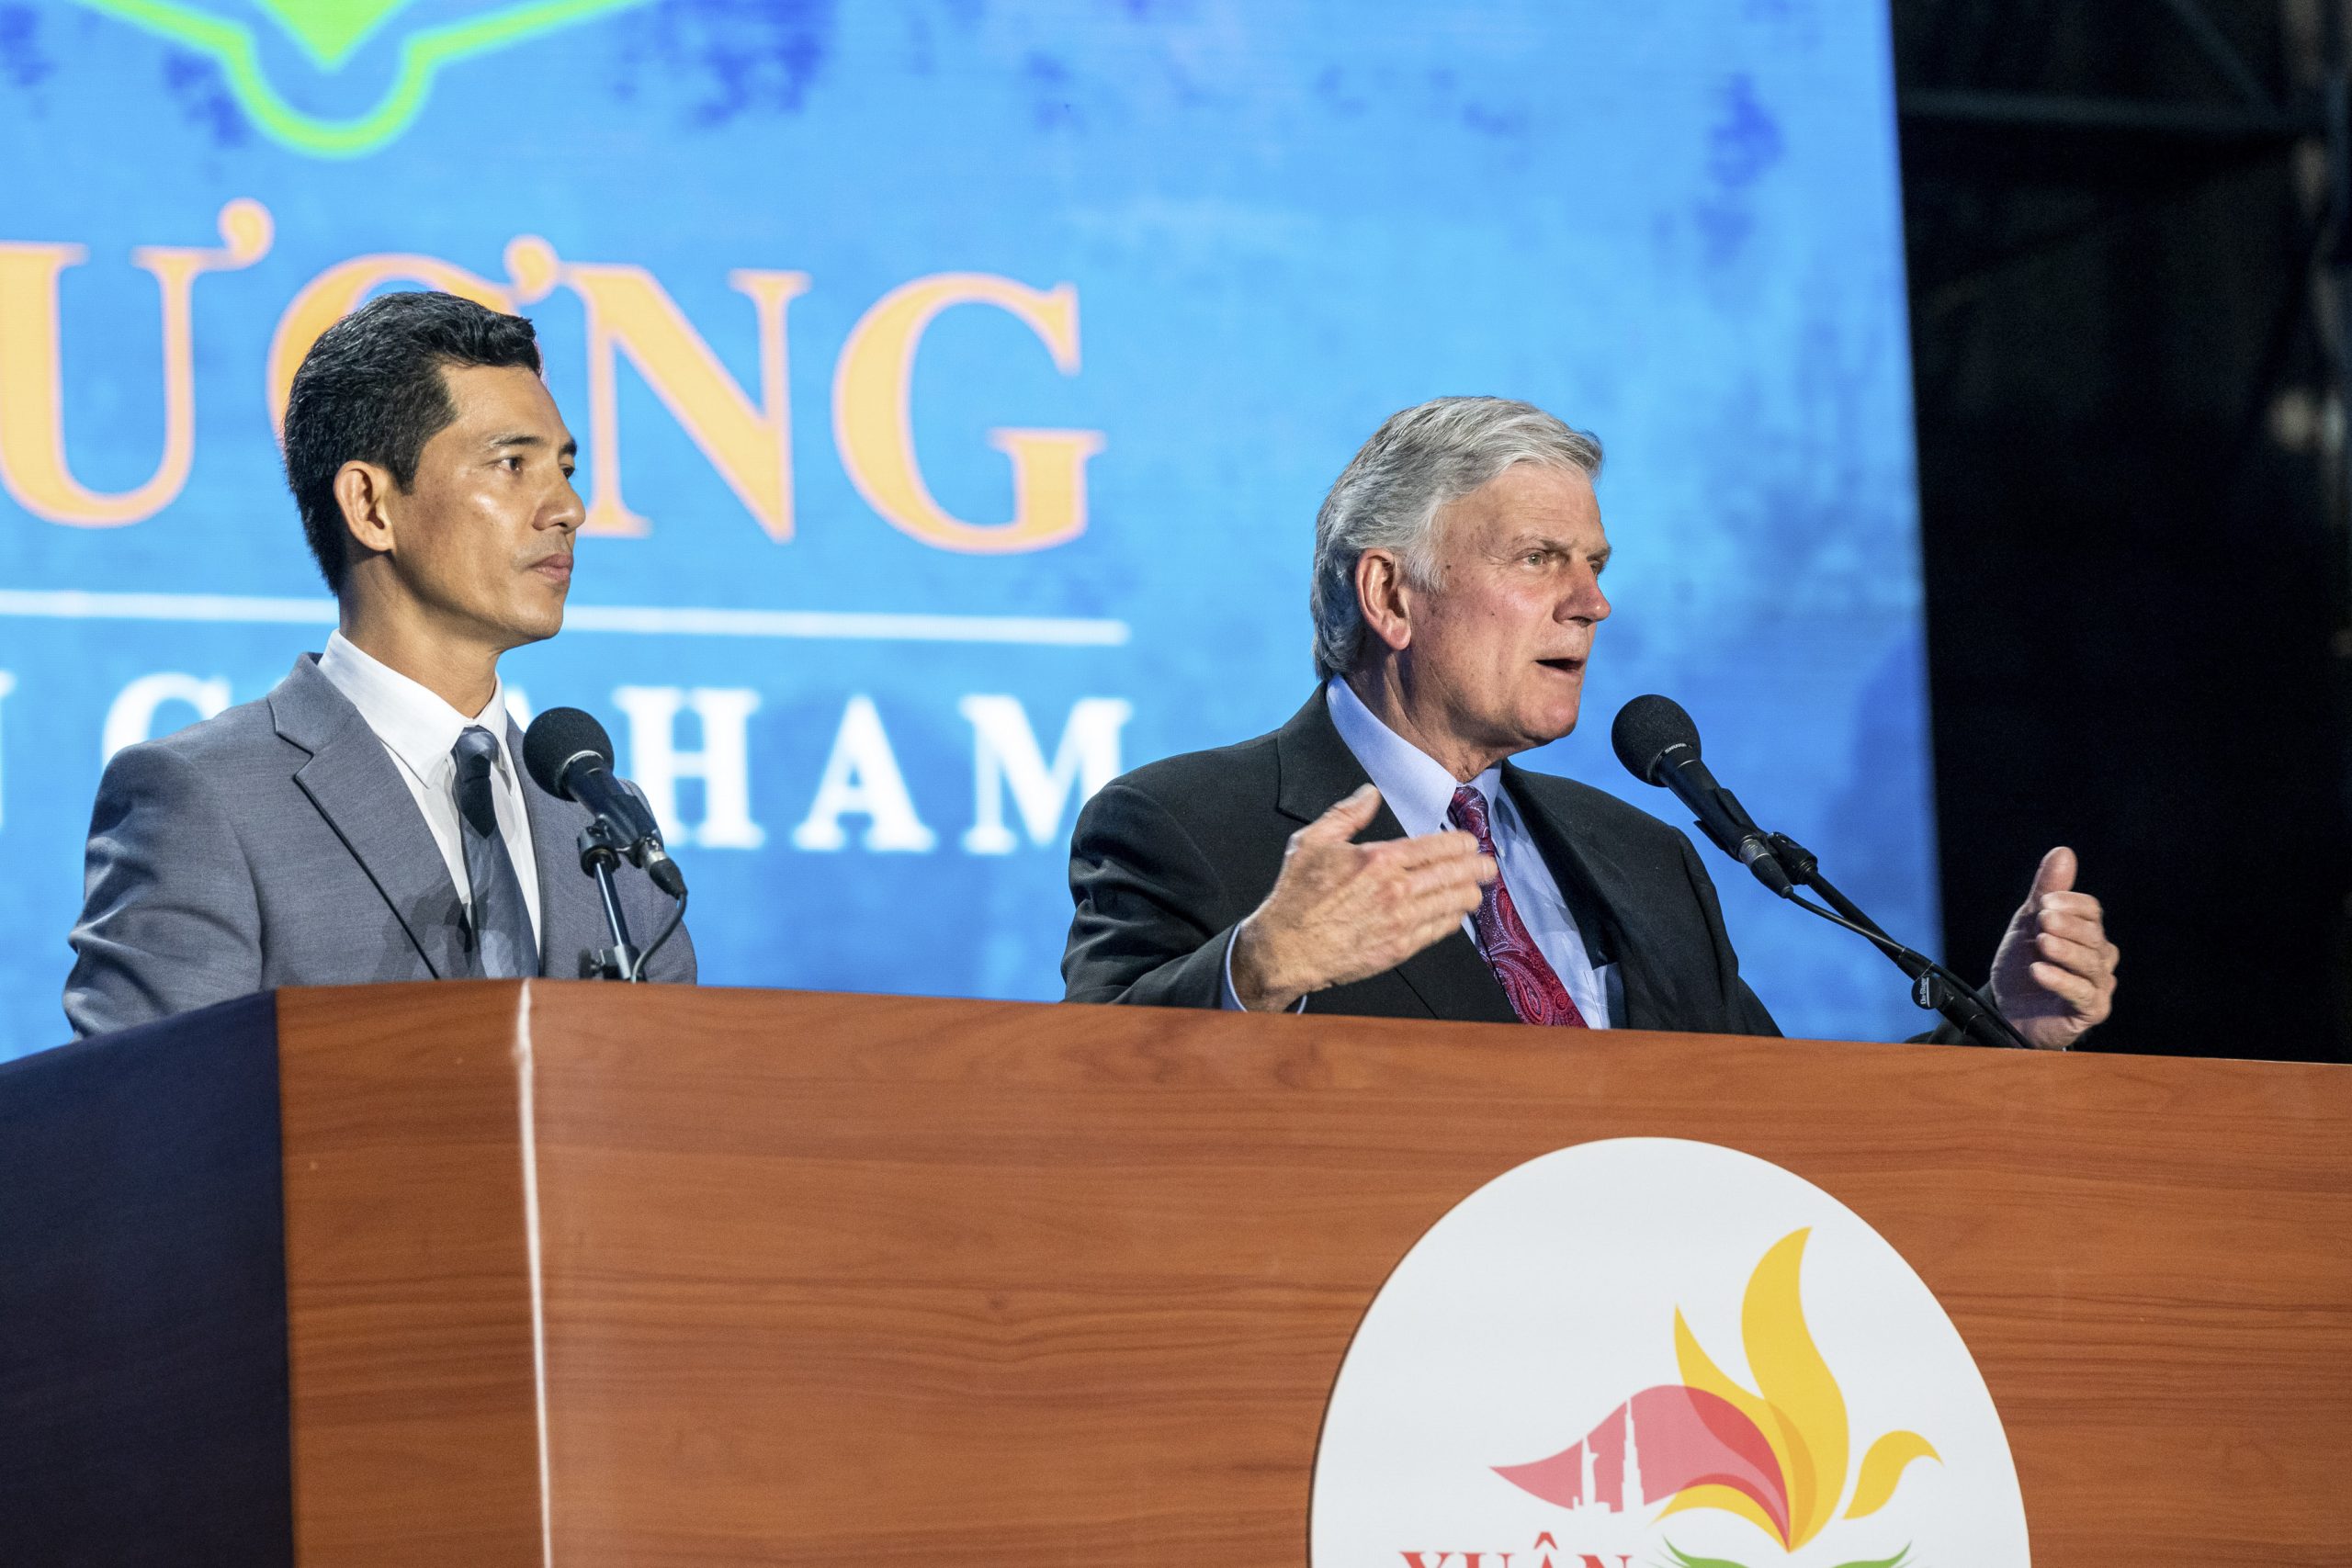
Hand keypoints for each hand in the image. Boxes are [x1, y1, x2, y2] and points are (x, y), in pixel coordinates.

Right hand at [1230, 783, 1495, 1011]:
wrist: (1287, 948)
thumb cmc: (1296, 895)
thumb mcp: (1313, 842)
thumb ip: (1346, 814)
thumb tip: (1369, 793)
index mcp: (1380, 859)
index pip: (1437, 846)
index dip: (1461, 844)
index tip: (1471, 843)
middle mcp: (1397, 889)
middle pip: (1453, 874)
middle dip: (1477, 867)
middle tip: (1488, 865)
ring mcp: (1401, 921)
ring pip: (1453, 903)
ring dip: (1470, 893)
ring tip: (1477, 888)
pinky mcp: (1400, 948)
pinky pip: (1439, 930)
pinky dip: (1453, 919)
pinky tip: (1457, 914)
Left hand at [1988, 846, 2117, 1049]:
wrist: (2006, 1008)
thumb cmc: (2023, 965)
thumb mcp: (2028, 923)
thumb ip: (2046, 890)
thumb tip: (2064, 851)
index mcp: (2089, 933)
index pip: (2092, 911)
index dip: (2071, 903)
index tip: (2044, 901)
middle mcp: (2101, 958)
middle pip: (2093, 935)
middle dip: (2067, 926)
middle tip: (2041, 920)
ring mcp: (2099, 985)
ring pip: (2091, 963)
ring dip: (2065, 950)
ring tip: (2041, 942)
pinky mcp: (2091, 1011)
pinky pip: (2081, 993)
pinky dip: (2059, 980)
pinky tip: (2038, 970)